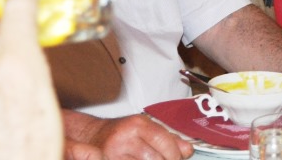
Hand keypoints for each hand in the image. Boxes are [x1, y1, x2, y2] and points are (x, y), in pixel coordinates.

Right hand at [63, 113, 192, 159]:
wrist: (93, 137)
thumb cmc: (122, 132)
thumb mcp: (146, 128)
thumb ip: (168, 138)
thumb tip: (188, 150)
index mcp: (138, 124)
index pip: (164, 141)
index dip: (175, 154)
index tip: (178, 158)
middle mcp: (126, 137)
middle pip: (156, 158)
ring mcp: (115, 153)